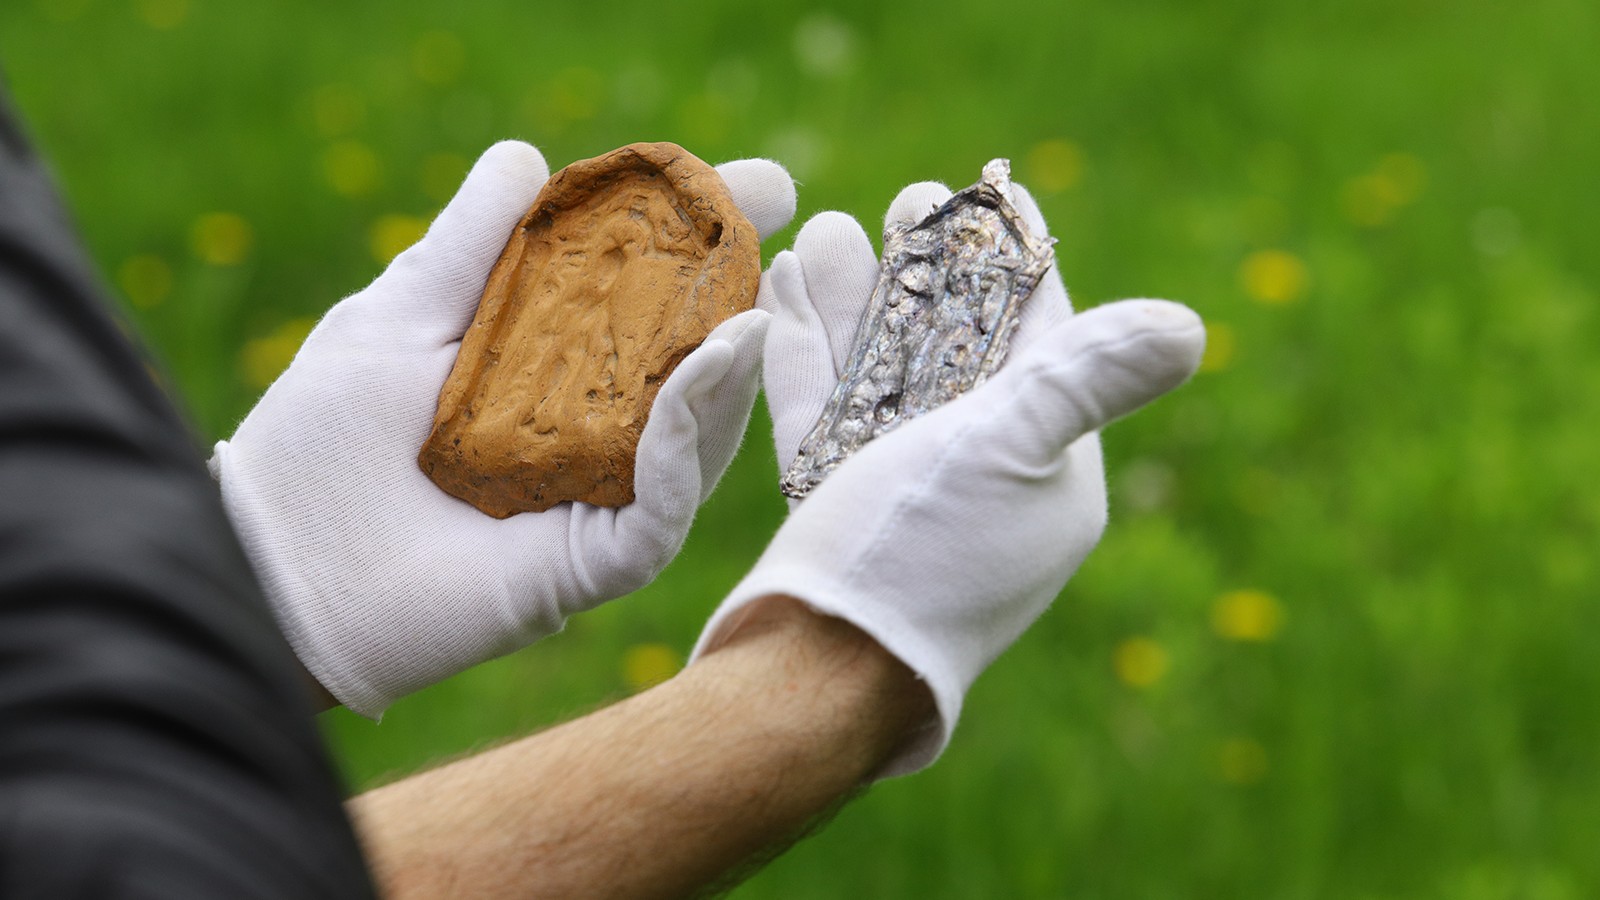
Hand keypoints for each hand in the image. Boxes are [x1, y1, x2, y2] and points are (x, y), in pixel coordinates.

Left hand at [211, 141, 795, 715]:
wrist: (268, 565)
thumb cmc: (318, 444)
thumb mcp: (398, 319)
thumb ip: (467, 248)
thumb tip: (528, 155)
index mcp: (548, 377)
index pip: (643, 303)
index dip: (700, 244)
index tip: (754, 186)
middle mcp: (588, 439)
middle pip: (690, 365)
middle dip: (741, 289)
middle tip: (777, 217)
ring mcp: (595, 503)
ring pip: (697, 435)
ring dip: (731, 361)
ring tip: (753, 294)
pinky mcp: (590, 565)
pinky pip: (661, 505)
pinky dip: (689, 438)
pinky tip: (705, 366)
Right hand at [693, 180, 1203, 774]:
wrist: (812, 675)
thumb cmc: (919, 558)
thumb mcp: (1009, 454)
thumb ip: (1083, 381)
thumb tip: (1192, 327)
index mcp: (1050, 471)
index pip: (1045, 341)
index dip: (1011, 262)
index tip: (987, 193)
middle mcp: (986, 480)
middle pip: (957, 347)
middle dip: (927, 270)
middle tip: (906, 200)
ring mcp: (908, 496)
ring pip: (882, 372)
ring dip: (855, 299)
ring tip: (825, 229)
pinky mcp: (839, 508)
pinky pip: (827, 413)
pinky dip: (808, 356)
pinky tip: (781, 297)